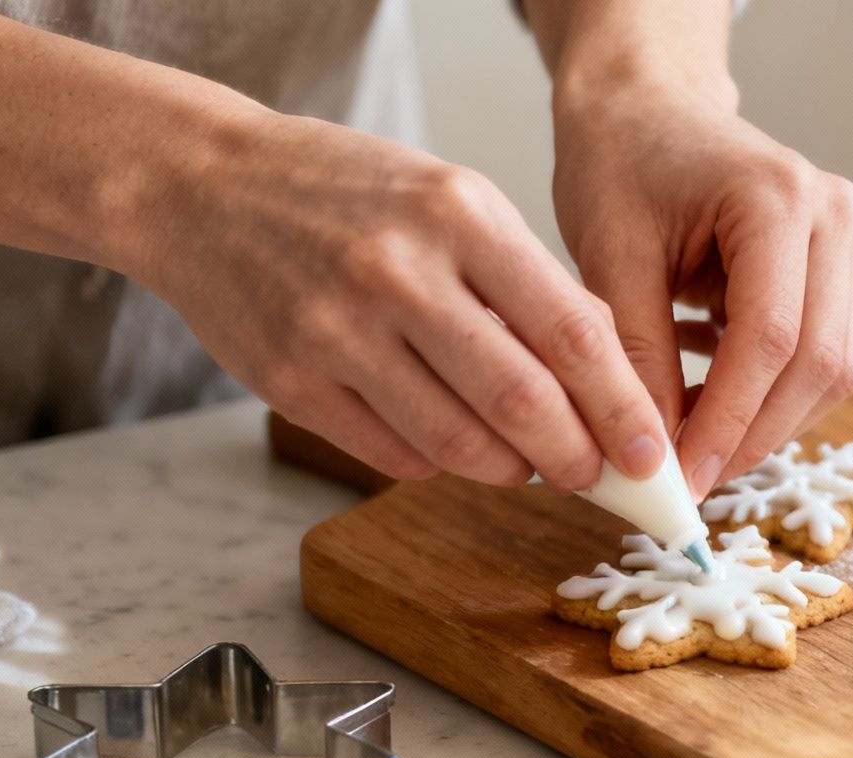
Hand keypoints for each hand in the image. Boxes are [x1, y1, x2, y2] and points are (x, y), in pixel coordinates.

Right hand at [137, 110, 669, 488]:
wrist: (200, 186)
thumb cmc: (348, 195)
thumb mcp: (455, 202)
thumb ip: (530, 283)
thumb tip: (610, 380)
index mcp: (460, 216)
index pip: (572, 334)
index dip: (623, 409)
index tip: (652, 454)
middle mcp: (400, 273)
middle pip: (522, 404)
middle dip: (577, 458)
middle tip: (600, 476)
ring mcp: (338, 332)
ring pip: (461, 445)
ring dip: (513, 470)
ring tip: (529, 461)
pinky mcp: (293, 383)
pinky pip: (396, 456)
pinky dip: (442, 463)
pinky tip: (450, 439)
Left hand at [552, 84, 852, 497]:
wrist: (648, 110)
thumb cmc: (620, 162)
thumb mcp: (609, 256)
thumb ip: (636, 356)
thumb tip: (654, 456)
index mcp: (779, 198)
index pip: (771, 336)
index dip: (730, 419)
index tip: (684, 474)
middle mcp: (834, 218)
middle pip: (819, 361)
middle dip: (756, 433)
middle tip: (694, 479)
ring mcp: (847, 244)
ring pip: (834, 369)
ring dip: (770, 422)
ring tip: (699, 446)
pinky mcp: (839, 271)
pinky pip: (824, 355)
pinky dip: (774, 396)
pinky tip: (715, 406)